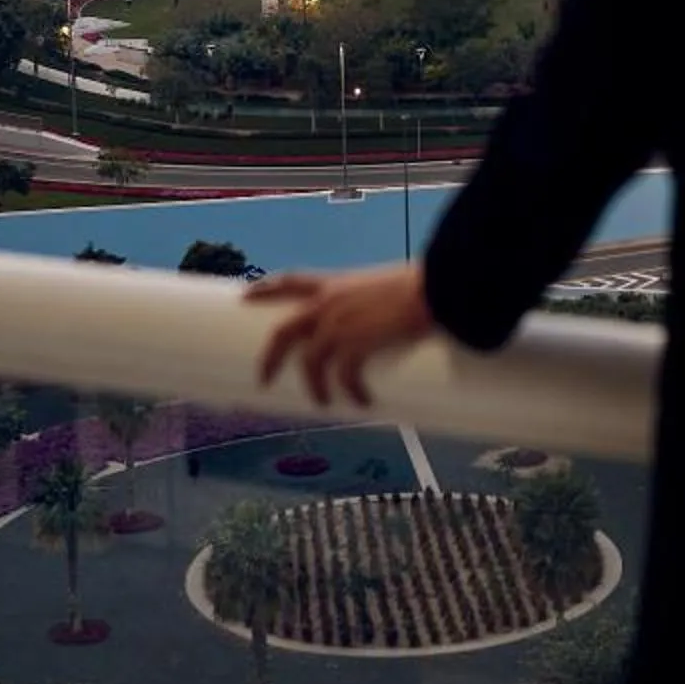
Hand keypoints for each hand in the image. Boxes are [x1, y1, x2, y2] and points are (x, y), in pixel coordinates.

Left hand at [249, 266, 434, 408]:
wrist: (438, 288)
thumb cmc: (421, 285)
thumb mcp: (382, 287)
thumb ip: (370, 305)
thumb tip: (378, 326)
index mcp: (334, 284)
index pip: (290, 280)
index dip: (265, 288)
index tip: (245, 296)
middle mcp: (329, 302)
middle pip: (283, 331)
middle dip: (270, 357)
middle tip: (263, 379)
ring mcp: (339, 324)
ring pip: (310, 362)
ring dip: (314, 387)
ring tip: (323, 403)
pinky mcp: (356, 344)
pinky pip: (343, 377)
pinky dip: (350, 393)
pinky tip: (361, 402)